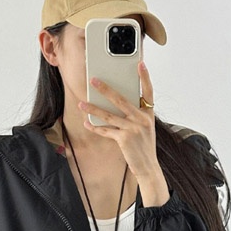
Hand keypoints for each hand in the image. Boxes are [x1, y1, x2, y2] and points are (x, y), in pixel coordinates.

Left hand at [78, 62, 169, 204]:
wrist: (148, 167)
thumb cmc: (144, 147)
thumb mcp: (145, 128)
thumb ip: (134, 116)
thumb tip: (115, 104)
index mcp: (148, 114)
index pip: (148, 92)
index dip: (145, 77)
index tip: (140, 64)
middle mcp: (142, 119)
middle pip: (122, 100)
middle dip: (106, 89)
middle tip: (94, 79)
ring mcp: (133, 129)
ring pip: (109, 115)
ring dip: (93, 109)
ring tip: (82, 103)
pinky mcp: (124, 139)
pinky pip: (106, 131)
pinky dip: (95, 127)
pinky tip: (86, 122)